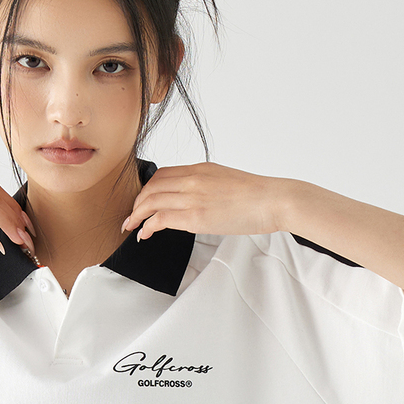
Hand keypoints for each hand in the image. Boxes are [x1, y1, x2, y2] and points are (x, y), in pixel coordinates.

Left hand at [120, 163, 291, 240]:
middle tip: (131, 217)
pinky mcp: (195, 216)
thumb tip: (196, 200)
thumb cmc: (256, 196)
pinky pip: (160, 218)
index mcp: (200, 169)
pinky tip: (144, 234)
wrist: (272, 200)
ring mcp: (193, 196)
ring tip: (132, 227)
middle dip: (136, 204)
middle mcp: (192, 179)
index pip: (162, 175)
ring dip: (136, 216)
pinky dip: (146, 227)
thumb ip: (206, 186)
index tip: (142, 201)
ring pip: (150, 202)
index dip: (146, 189)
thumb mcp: (225, 181)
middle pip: (151, 187)